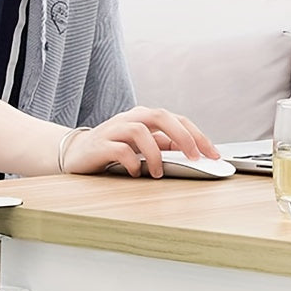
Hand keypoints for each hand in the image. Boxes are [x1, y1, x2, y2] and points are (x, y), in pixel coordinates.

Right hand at [61, 106, 220, 176]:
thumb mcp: (144, 148)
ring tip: (157, 174)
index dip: (197, 136)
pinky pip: (120, 149)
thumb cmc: (115, 151)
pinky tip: (134, 174)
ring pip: (140, 131)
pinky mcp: (99, 145)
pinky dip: (132, 163)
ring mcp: (114, 130)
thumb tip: (193, 155)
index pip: (177, 119)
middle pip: (161, 116)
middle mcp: (131, 118)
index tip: (213, 154)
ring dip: (154, 154)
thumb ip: (165, 147)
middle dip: (182, 136)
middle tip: (194, 157)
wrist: (76, 154)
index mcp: (145, 118)